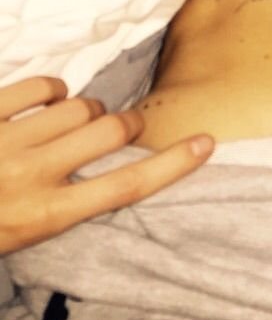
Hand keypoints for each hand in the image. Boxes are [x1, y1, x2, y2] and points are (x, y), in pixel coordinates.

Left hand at [0, 76, 214, 254]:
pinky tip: (50, 101)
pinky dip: (53, 89)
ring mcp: (5, 141)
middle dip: (127, 123)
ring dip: (87, 110)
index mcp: (43, 216)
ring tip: (73, 122)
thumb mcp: (23, 234)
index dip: (172, 164)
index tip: (205, 144)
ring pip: (79, 106)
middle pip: (111, 131)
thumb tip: (105, 170)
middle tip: (124, 127)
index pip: (125, 187)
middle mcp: (28, 176)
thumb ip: (61, 207)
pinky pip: (41, 85)